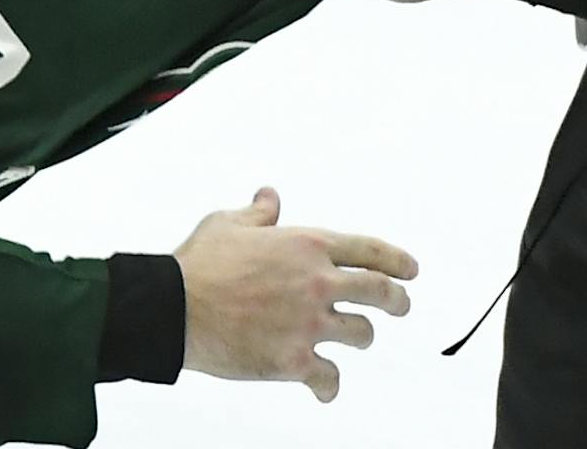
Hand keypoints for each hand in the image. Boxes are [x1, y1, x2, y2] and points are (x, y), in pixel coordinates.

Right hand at [175, 187, 416, 402]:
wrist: (175, 309)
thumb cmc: (198, 263)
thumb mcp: (229, 223)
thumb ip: (258, 212)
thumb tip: (270, 197)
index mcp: (307, 245)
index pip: (368, 251)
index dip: (396, 260)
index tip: (411, 270)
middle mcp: (317, 282)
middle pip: (378, 292)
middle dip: (397, 300)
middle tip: (401, 305)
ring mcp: (309, 323)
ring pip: (360, 334)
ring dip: (361, 337)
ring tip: (357, 339)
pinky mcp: (294, 360)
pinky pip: (328, 377)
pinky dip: (329, 385)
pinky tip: (326, 389)